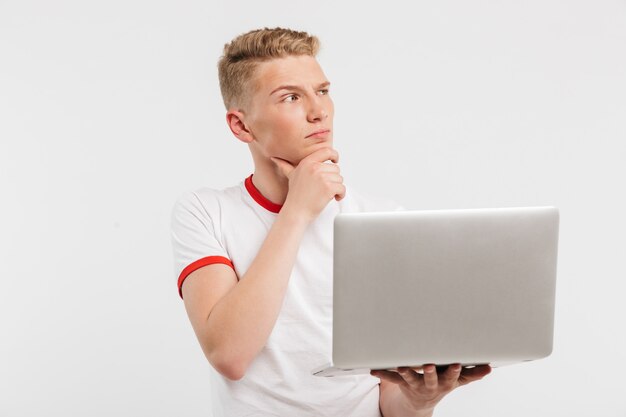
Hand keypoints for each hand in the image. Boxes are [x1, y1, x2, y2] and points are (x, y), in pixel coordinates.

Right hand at [270, 147, 345, 221]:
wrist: (296, 212)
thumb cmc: (295, 196)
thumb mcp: (290, 177)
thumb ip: (285, 166)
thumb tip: (275, 159)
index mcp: (307, 162)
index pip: (326, 151)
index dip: (334, 155)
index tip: (335, 160)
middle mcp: (314, 167)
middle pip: (335, 168)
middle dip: (333, 179)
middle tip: (324, 188)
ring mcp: (322, 177)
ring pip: (340, 178)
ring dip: (337, 187)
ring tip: (326, 194)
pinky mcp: (328, 187)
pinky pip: (342, 188)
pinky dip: (341, 194)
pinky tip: (333, 198)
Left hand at [371, 363, 490, 412]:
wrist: (421, 403)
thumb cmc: (442, 384)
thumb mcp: (457, 381)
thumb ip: (472, 374)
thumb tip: (489, 368)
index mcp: (445, 382)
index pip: (452, 376)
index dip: (454, 371)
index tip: (457, 363)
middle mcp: (430, 384)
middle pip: (430, 378)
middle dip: (430, 372)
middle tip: (428, 365)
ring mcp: (415, 384)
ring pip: (410, 378)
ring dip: (405, 372)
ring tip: (401, 366)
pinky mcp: (402, 383)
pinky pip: (391, 379)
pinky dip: (383, 373)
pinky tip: (374, 370)